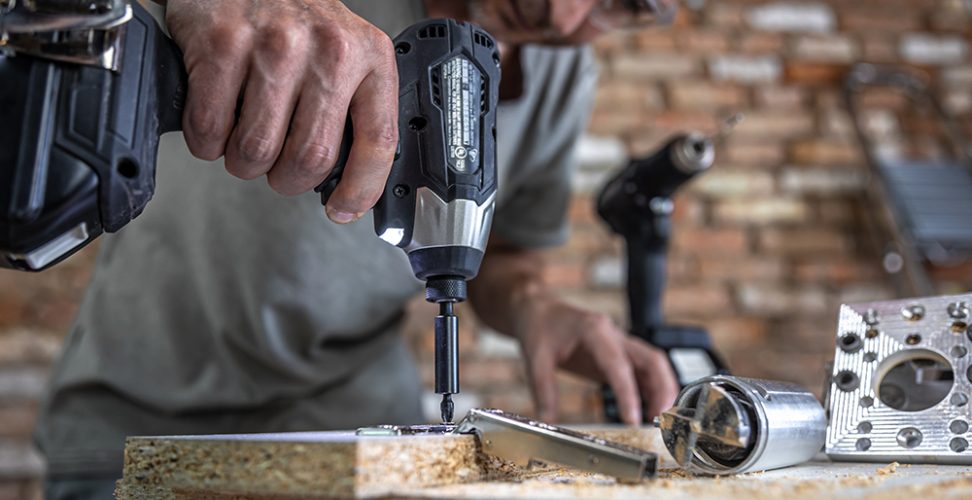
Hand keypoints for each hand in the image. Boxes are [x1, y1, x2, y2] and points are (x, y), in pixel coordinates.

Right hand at [166, 0, 397, 221]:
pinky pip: (210, 127)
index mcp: (369, 56)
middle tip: (278, 170)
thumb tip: (349, 185)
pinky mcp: (222, 43)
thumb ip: (353, 110)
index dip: (361, 188)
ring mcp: (274, 44)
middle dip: (287, 180)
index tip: (344, 208)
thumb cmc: (296, 20)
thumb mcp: (346, 54)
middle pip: (310, 158)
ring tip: (245, 141)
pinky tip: (217, 122)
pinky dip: (207, 142)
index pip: (378, 141)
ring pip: (257, 150)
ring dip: (244, 164)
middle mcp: (328, 49)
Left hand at [515, 294, 678, 424]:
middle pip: (652, 360)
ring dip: (661, 391)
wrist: (539, 310)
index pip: (618, 364)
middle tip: (660, 419)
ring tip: (658, 419)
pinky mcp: (619, 355)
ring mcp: (620, 344)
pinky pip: (643, 371)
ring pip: (653, 365)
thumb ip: (543, 390)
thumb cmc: (539, 327)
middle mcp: (614, 335)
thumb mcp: (535, 358)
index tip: (632, 419)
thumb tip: (547, 420)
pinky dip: (651, 390)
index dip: (628, 393)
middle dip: (662, 390)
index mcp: (594, 331)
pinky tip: (650, 410)